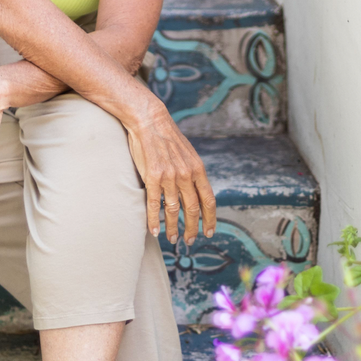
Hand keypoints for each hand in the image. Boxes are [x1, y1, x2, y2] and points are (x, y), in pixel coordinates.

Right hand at [124, 96, 217, 245]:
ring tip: (172, 239)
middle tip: (190, 240)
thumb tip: (195, 188)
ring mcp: (169, 177)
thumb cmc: (167, 136)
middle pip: (193, 209)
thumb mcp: (188, 153)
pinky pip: (154, 204)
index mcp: (198, 169)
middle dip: (193, 228)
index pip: (209, 200)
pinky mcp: (151, 177)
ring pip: (173, 210)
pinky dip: (154, 220)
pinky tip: (154, 230)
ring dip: (174, 227)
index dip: (210, 218)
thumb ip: (192, 171)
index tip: (209, 231)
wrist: (149, 120)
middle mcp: (186, 175)